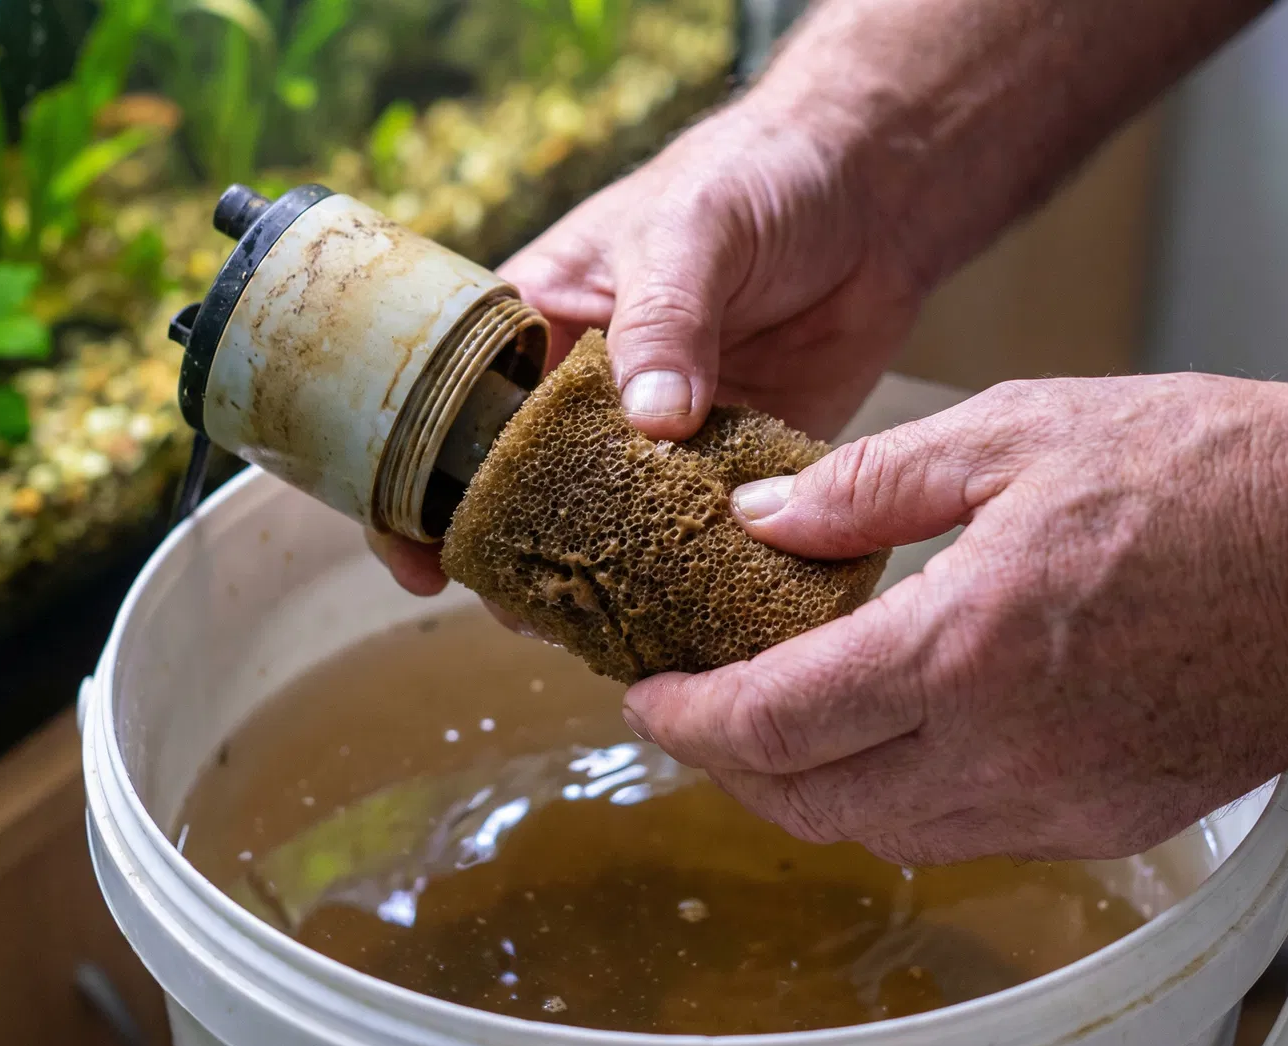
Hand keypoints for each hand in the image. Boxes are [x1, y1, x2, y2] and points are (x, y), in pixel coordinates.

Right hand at [370, 96, 935, 594]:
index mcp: (535, 328)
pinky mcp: (736, 469)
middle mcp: (583, 397)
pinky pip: (705, 538)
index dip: (415, 495)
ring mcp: (658, 441)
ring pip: (610, 534)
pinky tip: (699, 618)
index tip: (419, 561)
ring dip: (606, 584)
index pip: (448, 418)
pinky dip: (700, 578)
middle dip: (515, 562)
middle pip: (522, 498)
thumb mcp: (690, 229)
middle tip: (530, 612)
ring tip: (607, 630)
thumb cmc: (752, 174)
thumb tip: (648, 420)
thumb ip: (663, 319)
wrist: (873, 189)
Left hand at [620, 373, 1287, 864]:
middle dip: (732, 768)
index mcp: (966, 648)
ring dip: (812, 792)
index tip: (647, 694)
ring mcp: (1066, 801)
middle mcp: (1008, 752)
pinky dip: (905, 800)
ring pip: (887, 834)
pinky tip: (897, 739)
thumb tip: (764, 523)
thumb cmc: (1209, 473)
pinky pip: (971, 835)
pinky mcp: (1116, 820)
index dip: (687, 719)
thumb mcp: (1018, 433)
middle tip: (698, 711)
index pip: (772, 724)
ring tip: (783, 723)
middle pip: (812, 804)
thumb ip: (870, 489)